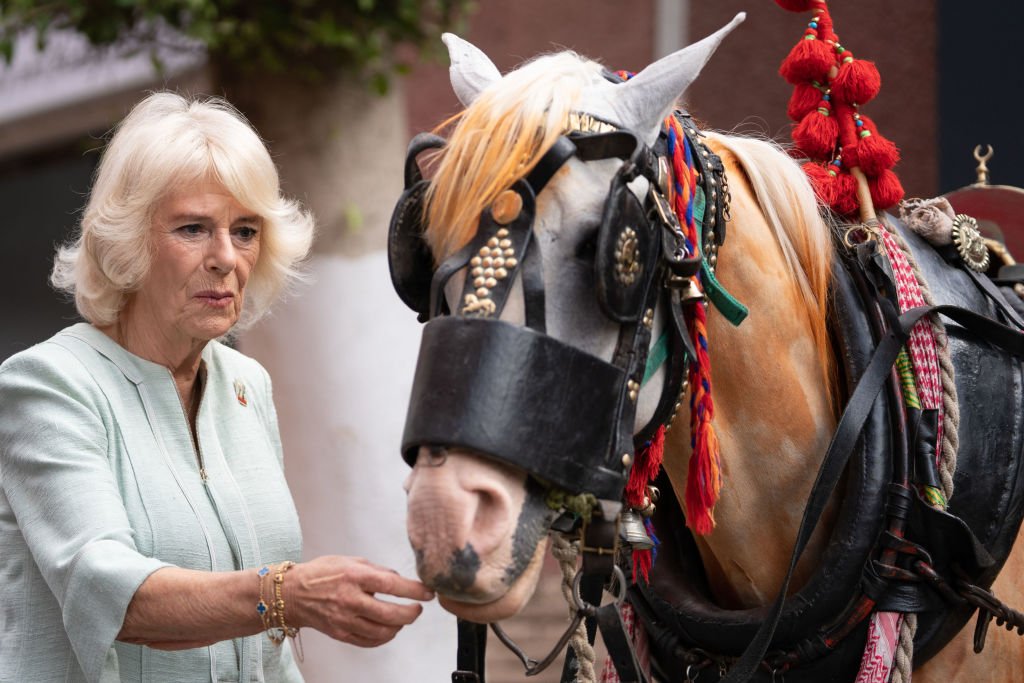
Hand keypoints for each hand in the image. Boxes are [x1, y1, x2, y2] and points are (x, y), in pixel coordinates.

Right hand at [285, 556, 433, 646]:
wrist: (293, 594)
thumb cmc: (322, 574)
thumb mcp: (351, 561)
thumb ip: (377, 570)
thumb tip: (400, 579)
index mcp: (355, 576)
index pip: (392, 585)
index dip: (415, 591)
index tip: (428, 593)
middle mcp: (350, 599)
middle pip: (391, 614)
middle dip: (412, 613)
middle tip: (418, 608)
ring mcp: (345, 620)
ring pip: (383, 632)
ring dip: (399, 626)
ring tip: (403, 618)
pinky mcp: (341, 634)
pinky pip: (370, 641)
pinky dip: (384, 637)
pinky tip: (388, 628)